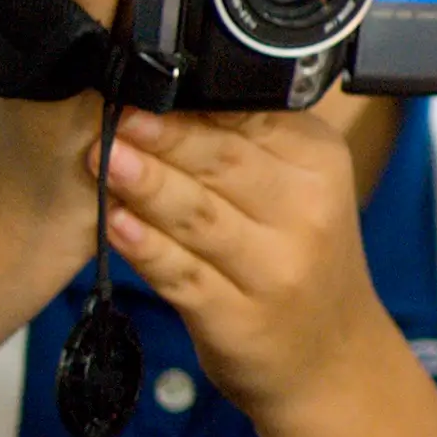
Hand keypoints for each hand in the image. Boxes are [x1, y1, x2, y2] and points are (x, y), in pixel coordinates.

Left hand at [93, 105, 392, 420]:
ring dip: (147, 186)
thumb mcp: (303, 189)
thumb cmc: (303, 260)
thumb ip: (252, 144)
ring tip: (104, 158)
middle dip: (166, 137)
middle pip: (226, 164)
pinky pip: (182, 275)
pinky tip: (114, 225)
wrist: (332, 357)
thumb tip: (175, 86)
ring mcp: (274, 271)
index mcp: (321, 166)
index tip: (149, 79)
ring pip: (200, 216)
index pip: (255, 117)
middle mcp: (306, 216)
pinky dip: (145, 248)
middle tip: (117, 114)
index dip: (196, 97)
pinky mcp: (237, 318)